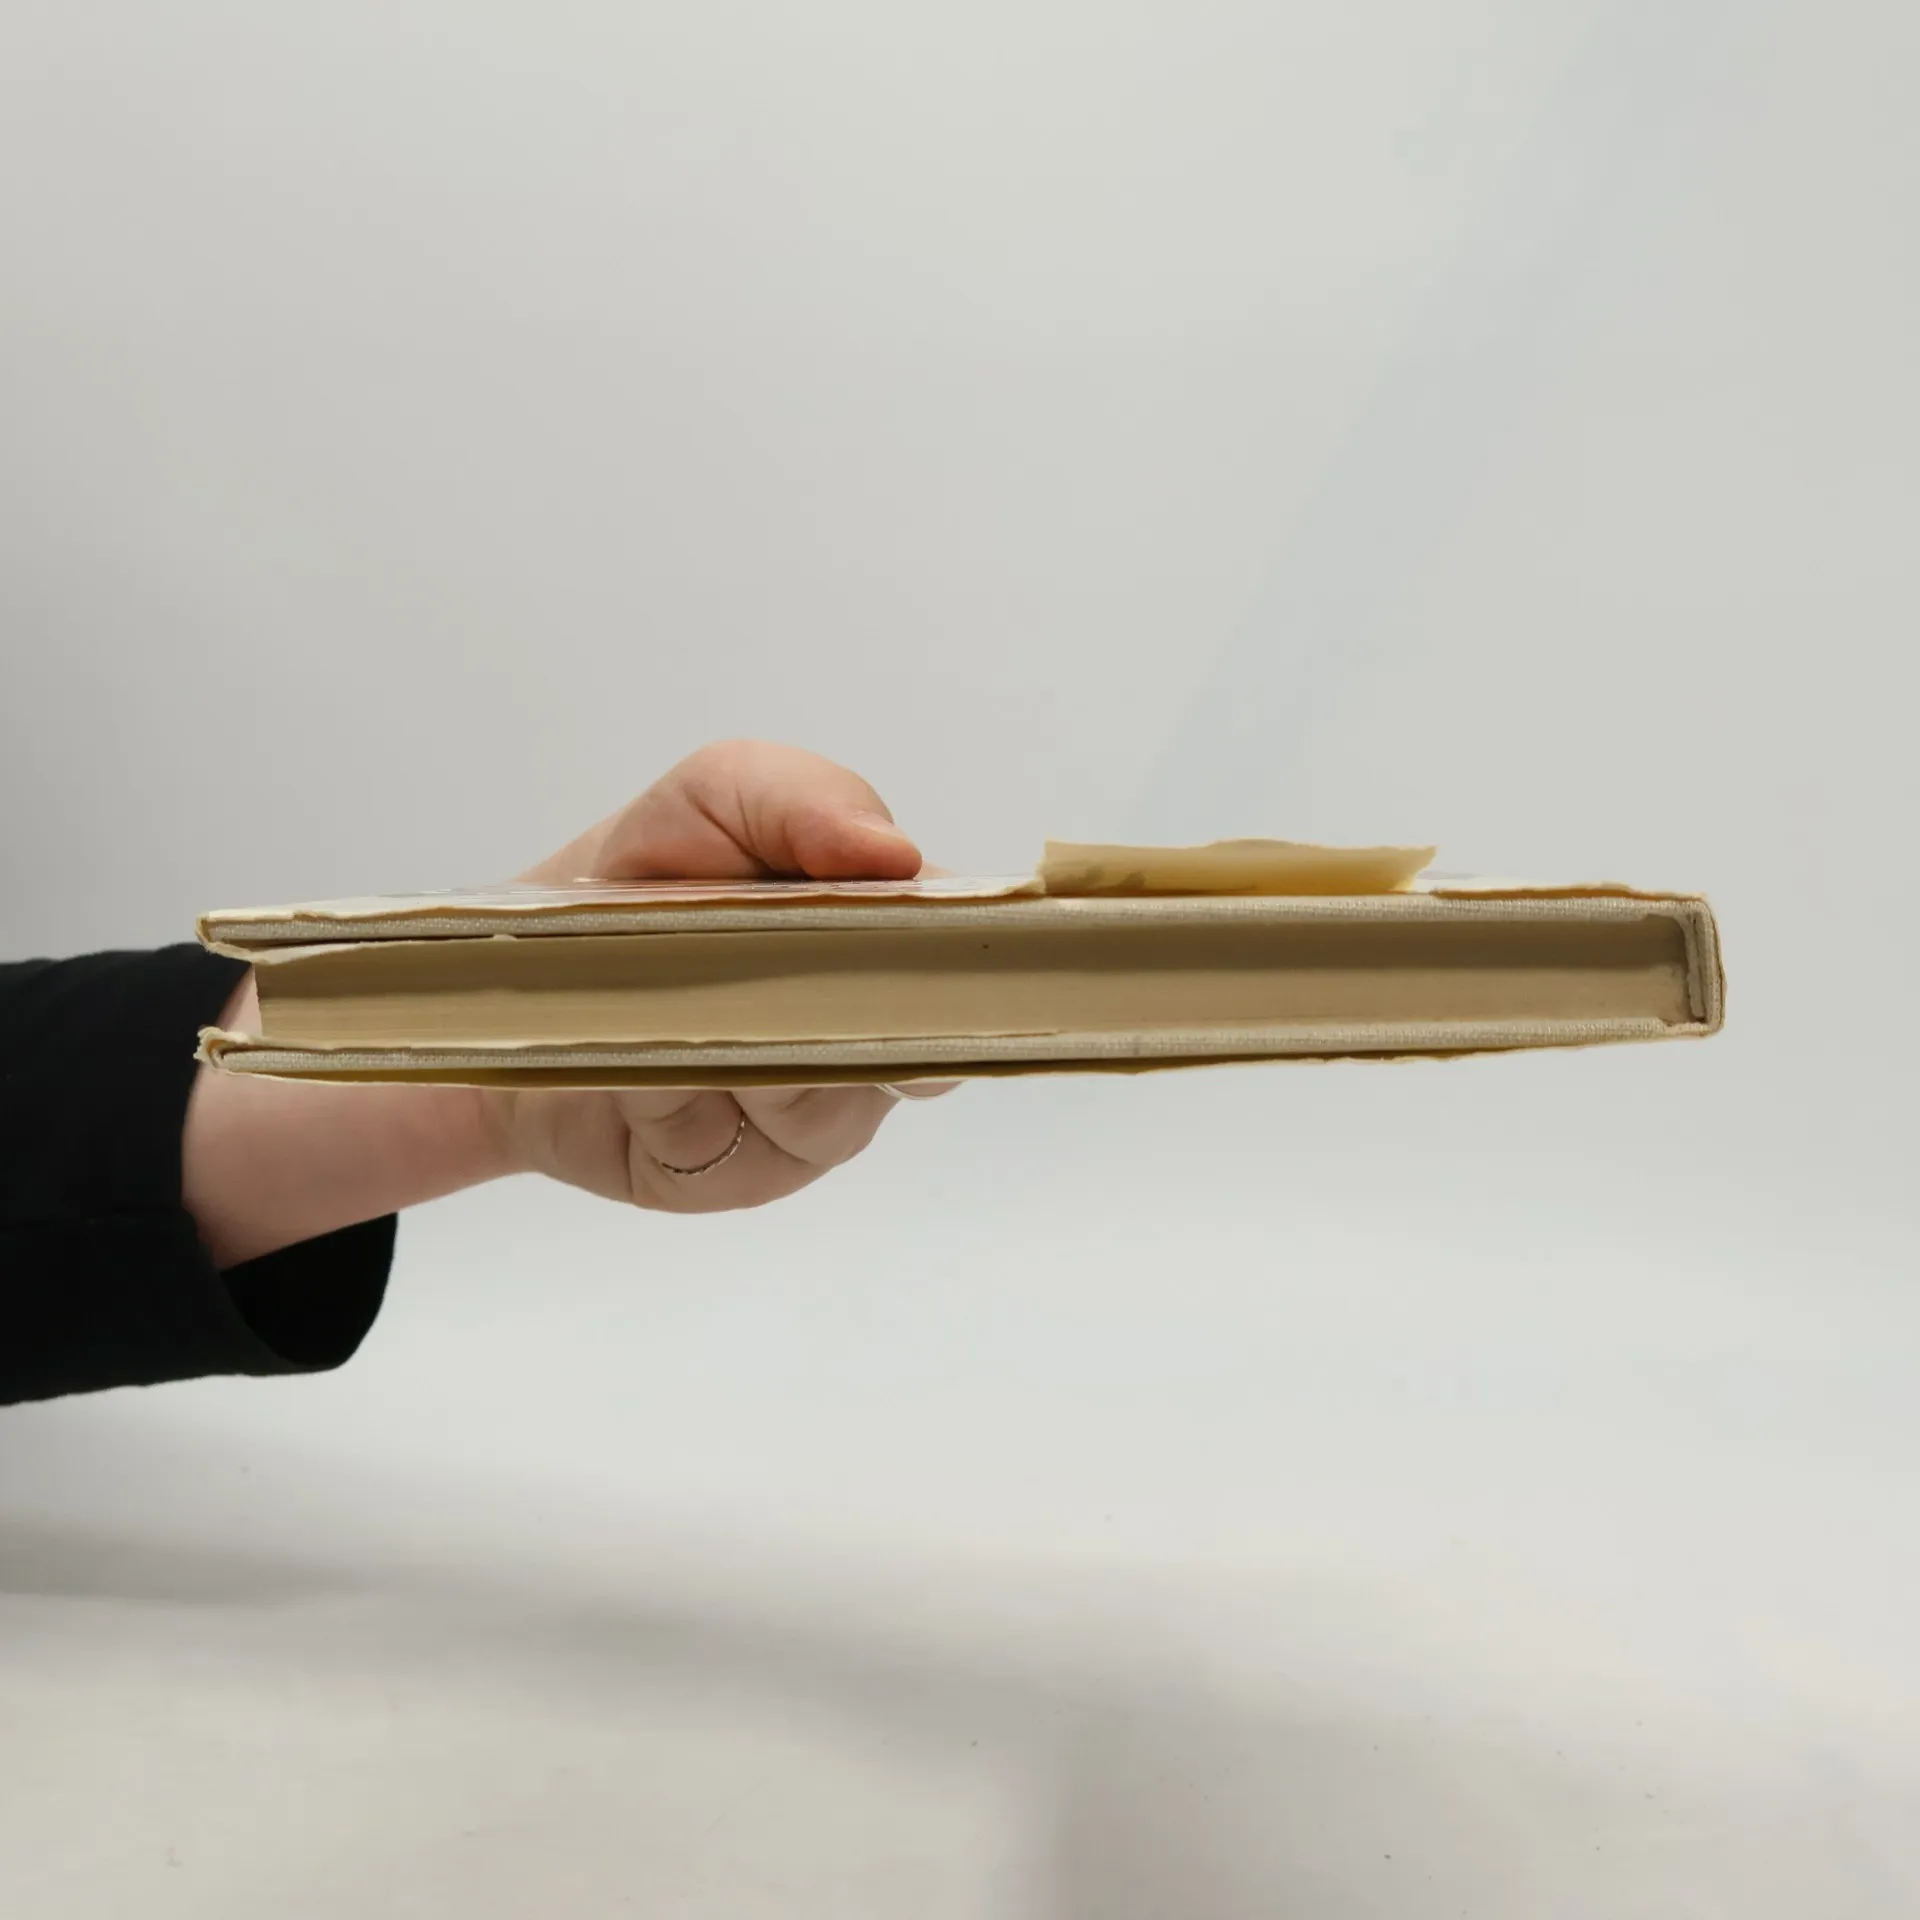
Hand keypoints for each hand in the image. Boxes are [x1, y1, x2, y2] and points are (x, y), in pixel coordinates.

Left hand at [484, 740, 954, 1213]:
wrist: (522, 973)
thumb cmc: (649, 871)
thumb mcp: (718, 794)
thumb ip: (805, 799)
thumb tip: (894, 854)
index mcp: (891, 948)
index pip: (969, 972)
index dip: (952, 961)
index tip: (913, 936)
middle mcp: (871, 1042)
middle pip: (909, 1053)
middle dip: (837, 1006)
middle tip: (767, 960)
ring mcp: (811, 1119)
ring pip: (818, 1103)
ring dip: (740, 1043)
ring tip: (670, 995)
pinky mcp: (736, 1177)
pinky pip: (727, 1142)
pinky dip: (673, 1091)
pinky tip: (637, 1061)